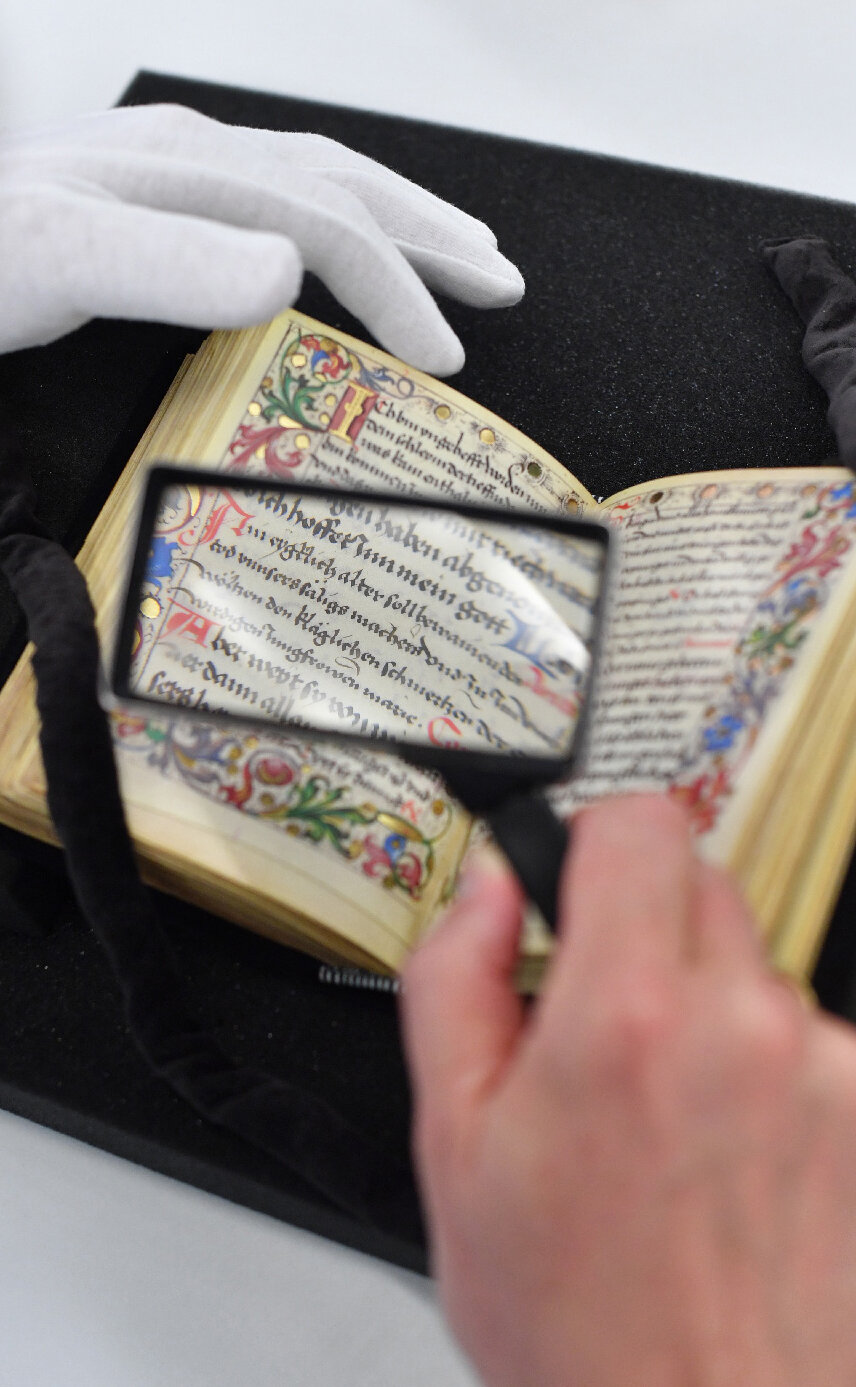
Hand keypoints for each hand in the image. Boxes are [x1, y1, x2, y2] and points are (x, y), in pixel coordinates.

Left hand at [0, 103, 522, 372]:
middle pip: (339, 182)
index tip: (446, 360)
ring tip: (450, 253)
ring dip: (390, 219)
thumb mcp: (61, 254)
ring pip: (309, 182)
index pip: (327, 219)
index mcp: (189, 168)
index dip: (397, 286)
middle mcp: (188, 159)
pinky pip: (267, 200)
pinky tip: (325, 256)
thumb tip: (291, 269)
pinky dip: (328, 228)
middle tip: (499, 285)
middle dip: (427, 235)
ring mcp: (166, 175)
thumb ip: (169, 264)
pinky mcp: (146, 204)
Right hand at [402, 794, 855, 1386]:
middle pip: (700, 883)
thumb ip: (456, 980)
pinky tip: (730, 1155)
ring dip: (708, 1007)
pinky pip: (807, 1036)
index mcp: (624, 1019)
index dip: (595, 838)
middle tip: (608, 1021)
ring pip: (753, 965)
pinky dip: (766, 1067)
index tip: (579, 878)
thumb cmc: (578, 1323)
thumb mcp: (454, 1146)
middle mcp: (741, 1026)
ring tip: (670, 1119)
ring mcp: (822, 1068)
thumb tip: (486, 890)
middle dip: (644, 928)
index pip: (638, 825)